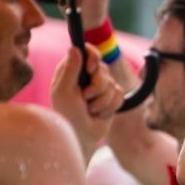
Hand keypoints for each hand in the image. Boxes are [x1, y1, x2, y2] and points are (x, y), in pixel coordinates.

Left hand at [51, 45, 122, 160]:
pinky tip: (99, 114)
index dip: (93, 56)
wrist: (81, 136)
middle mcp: (86, 76)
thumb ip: (70, 69)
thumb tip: (74, 47)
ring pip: (113, 83)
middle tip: (85, 98)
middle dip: (97, 86)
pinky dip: (110, 106)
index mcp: (72, 69)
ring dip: (102, 100)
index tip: (91, 68)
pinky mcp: (111, 98)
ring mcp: (100, 87)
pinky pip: (120, 95)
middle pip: (103, 68)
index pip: (87, 50)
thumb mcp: (64, 91)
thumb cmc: (67, 114)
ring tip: (90, 109)